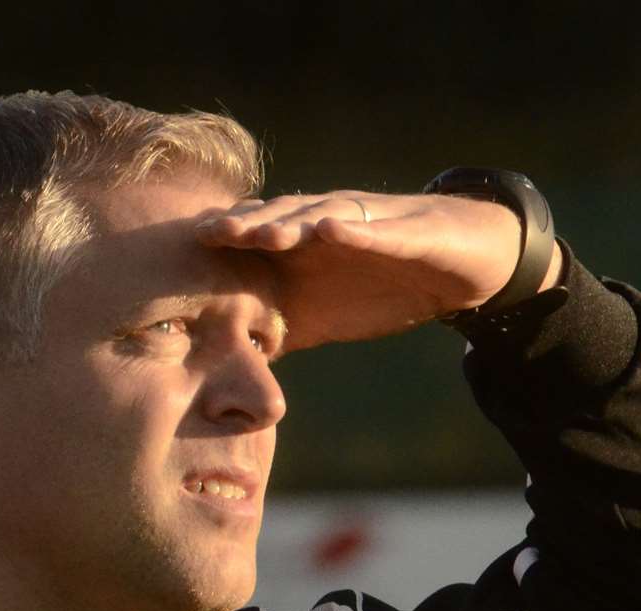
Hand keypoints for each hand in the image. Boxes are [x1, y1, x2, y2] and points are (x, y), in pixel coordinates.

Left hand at [195, 190, 562, 351]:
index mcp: (303, 247)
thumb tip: (230, 365)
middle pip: (277, 220)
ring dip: (288, 221)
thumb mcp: (325, 316)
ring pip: (319, 216)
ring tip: (260, 231)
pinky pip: (376, 228)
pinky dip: (353, 227)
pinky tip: (332, 229)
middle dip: (242, 225)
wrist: (462, 264)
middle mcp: (326, 226)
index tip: (178, 256)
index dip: (219, 246)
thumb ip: (281, 329)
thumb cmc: (386, 284)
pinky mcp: (404, 230)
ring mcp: (364, 223)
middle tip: (205, 233)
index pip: (253, 241)